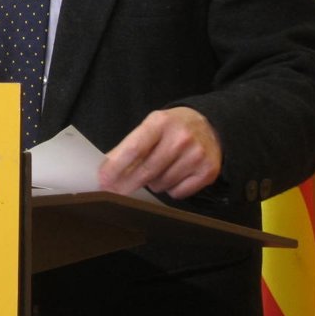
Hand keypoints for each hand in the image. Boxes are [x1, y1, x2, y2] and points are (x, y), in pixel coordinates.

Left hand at [98, 107, 221, 199]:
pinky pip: (177, 193)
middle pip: (145, 171)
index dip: (116, 167)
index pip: (134, 149)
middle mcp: (180, 138)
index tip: (104, 180)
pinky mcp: (207, 172)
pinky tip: (174, 174)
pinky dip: (170, 189)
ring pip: (160, 185)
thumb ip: (130, 145)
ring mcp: (196, 155)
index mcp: (161, 122)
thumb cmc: (173, 127)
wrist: (210, 126)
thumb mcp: (151, 126)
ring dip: (152, 183)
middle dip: (126, 184)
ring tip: (159, 169)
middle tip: (115, 190)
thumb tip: (108, 169)